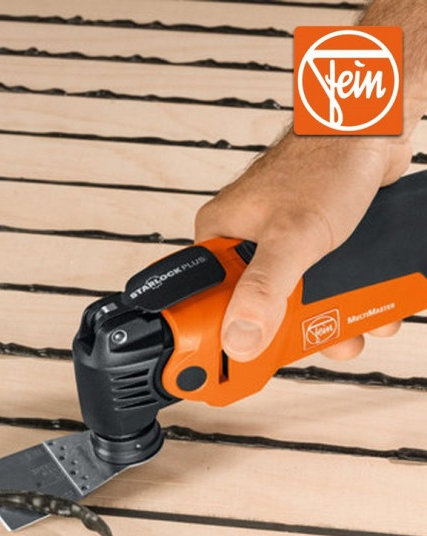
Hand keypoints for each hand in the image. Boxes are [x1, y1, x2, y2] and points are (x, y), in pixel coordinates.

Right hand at [195, 133, 412, 360]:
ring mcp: (279, 245)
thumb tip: (239, 338)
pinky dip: (345, 298)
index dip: (227, 338)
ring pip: (295, 301)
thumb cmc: (327, 159)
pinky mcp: (311, 243)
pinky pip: (319, 285)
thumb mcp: (294, 236)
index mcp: (219, 239)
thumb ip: (265, 291)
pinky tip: (367, 305)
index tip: (248, 362)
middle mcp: (244, 243)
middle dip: (296, 332)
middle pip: (258, 310)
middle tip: (319, 341)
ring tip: (355, 326)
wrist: (375, 125)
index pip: (208, 304)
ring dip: (330, 319)